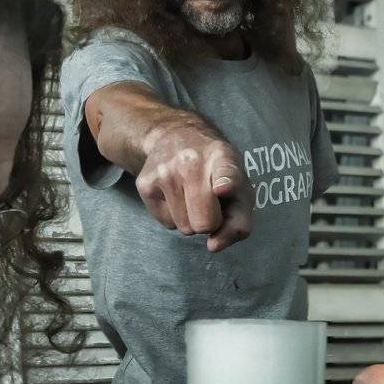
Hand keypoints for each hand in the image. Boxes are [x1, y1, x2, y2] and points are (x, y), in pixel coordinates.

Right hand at [137, 116, 253, 251]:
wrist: (175, 138)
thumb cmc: (216, 172)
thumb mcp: (239, 190)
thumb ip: (239, 222)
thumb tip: (213, 246)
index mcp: (223, 157)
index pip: (225, 173)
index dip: (226, 183)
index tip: (222, 188)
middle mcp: (191, 162)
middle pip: (205, 223)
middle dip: (211, 222)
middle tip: (209, 201)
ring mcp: (164, 172)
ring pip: (185, 228)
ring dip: (191, 219)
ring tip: (191, 194)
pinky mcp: (144, 184)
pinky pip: (168, 224)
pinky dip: (175, 216)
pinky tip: (176, 194)